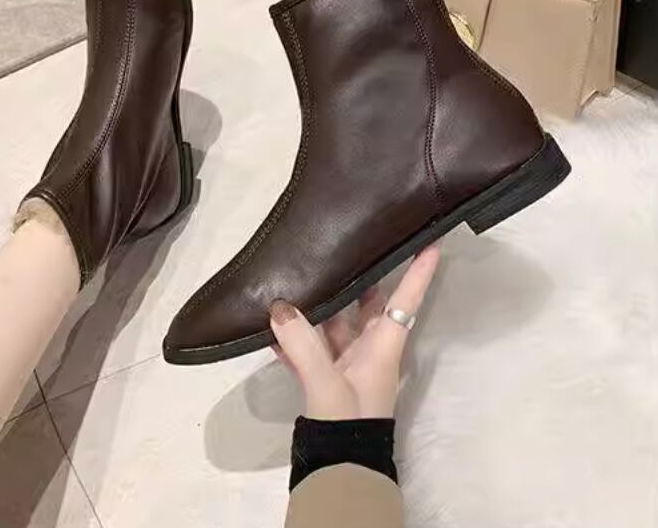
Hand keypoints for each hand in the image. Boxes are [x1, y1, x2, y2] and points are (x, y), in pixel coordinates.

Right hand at [269, 245, 439, 419]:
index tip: (433, 239)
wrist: (338, 466)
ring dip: (319, 305)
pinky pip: (312, 346)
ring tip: (301, 277)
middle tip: (347, 243)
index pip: (407, 299)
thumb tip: (280, 307)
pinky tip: (274, 325)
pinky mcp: (326, 374)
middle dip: (361, 275)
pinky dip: (296, 336)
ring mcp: (348, 360)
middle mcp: (370, 347)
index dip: (421, 270)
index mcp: (384, 345)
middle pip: (368, 302)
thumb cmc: (349, 420)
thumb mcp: (328, 383)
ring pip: (336, 321)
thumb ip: (303, 345)